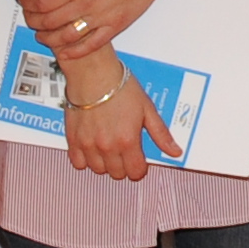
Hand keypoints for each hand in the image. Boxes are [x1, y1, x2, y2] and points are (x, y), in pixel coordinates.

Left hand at [25, 0, 174, 61]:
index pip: (43, 2)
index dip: (29, 4)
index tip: (24, 1)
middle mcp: (87, 4)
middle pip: (50, 21)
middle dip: (34, 22)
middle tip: (29, 19)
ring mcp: (102, 18)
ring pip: (67, 36)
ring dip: (49, 39)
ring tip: (42, 36)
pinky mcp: (115, 26)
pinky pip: (91, 44)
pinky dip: (75, 51)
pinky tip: (65, 52)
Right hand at [58, 48, 173, 180]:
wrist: (94, 73)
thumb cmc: (121, 87)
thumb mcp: (148, 109)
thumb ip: (161, 134)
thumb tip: (175, 152)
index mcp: (128, 141)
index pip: (135, 172)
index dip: (139, 168)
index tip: (139, 160)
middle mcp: (107, 147)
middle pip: (117, 174)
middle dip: (124, 166)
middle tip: (124, 151)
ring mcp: (88, 145)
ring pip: (98, 170)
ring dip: (105, 163)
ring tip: (109, 148)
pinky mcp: (73, 139)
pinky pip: (78, 162)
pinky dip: (85, 159)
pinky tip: (92, 147)